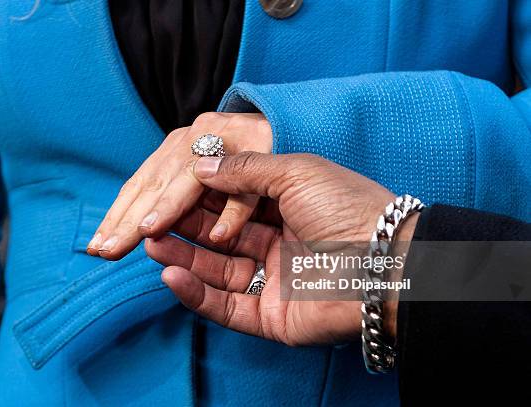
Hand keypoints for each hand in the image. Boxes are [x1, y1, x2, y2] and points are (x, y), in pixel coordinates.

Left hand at [87, 113, 271, 259]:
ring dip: (171, 206)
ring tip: (147, 232)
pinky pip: (246, 182)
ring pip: (191, 177)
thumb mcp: (208, 181)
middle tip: (106, 249)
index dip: (118, 216)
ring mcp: (230, 135)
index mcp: (180, 147)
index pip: (141, 185)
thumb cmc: (252, 159)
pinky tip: (220, 236)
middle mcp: (198, 137)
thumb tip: (144, 227)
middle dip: (130, 219)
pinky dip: (234, 209)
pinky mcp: (266, 142)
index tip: (97, 248)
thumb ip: (182, 197)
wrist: (299, 123)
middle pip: (157, 182)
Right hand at [145, 152, 417, 344]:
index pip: (231, 202)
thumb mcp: (295, 172)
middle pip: (219, 237)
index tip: (166, 192)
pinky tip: (171, 275)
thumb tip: (200, 164)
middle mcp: (278, 244)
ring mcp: (273, 282)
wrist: (387, 264)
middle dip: (183, 227)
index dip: (199, 197)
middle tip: (149, 220)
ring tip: (151, 243)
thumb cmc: (348, 209)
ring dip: (183, 258)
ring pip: (217, 271)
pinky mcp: (270, 317)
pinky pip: (225, 307)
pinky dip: (196, 293)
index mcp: (287, 208)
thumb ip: (245, 169)